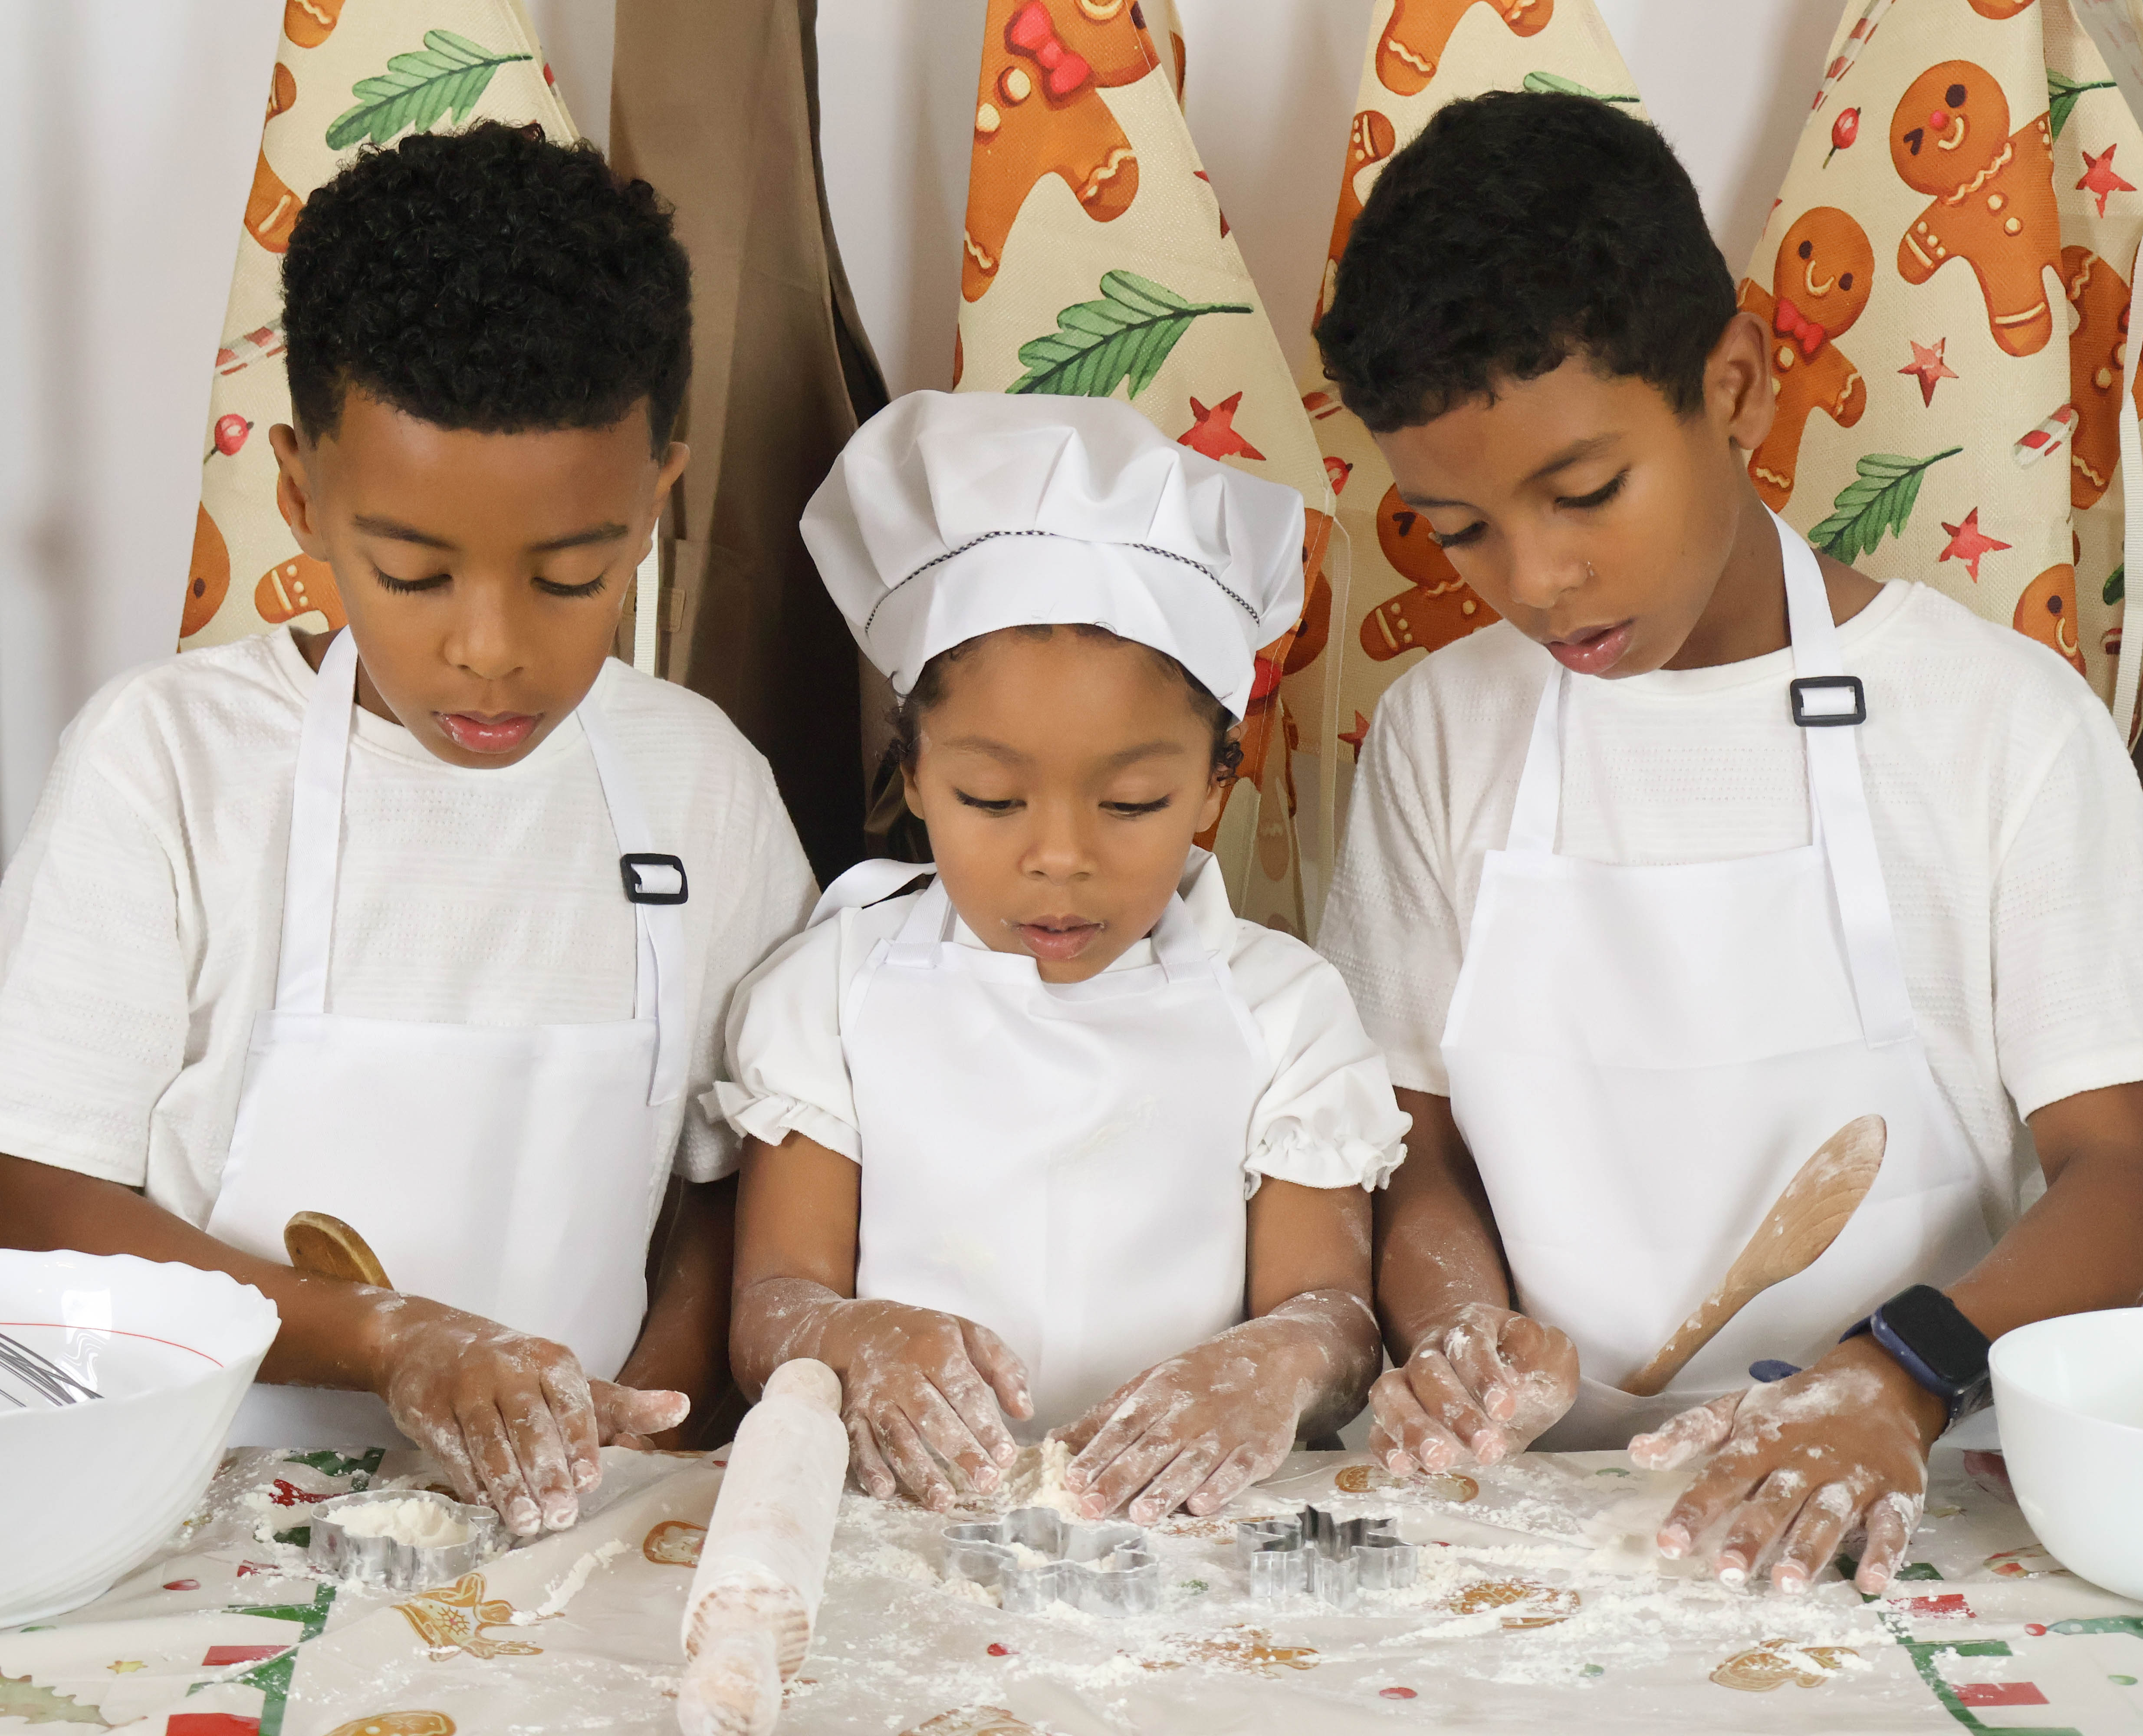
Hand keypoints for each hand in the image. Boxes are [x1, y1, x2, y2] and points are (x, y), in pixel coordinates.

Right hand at [370, 1297, 687, 1535]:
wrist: (427, 1344)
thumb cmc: (514, 1372)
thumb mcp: (568, 1381)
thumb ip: (622, 1404)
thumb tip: (681, 1408)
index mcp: (551, 1361)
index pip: (572, 1401)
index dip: (581, 1442)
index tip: (589, 1481)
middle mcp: (509, 1369)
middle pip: (530, 1427)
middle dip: (546, 1474)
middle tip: (560, 1515)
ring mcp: (465, 1388)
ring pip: (491, 1443)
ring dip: (509, 1486)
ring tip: (526, 1522)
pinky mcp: (428, 1410)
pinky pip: (453, 1452)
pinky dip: (472, 1482)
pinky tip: (486, 1507)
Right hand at [825, 1300, 1028, 1510]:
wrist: (858, 1328)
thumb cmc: (925, 1336)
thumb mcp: (969, 1334)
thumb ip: (1003, 1368)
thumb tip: (1024, 1412)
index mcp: (935, 1348)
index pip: (965, 1391)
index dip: (986, 1426)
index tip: (1006, 1457)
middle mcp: (902, 1373)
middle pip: (933, 1417)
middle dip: (961, 1452)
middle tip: (985, 1483)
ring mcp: (873, 1396)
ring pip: (896, 1436)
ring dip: (918, 1470)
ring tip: (942, 1501)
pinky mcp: (852, 1414)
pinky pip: (858, 1443)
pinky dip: (869, 1468)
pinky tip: (886, 1492)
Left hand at [1058, 1308, 1346, 1523]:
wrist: (1272, 1360)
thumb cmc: (1202, 1377)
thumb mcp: (1151, 1383)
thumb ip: (1107, 1415)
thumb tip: (1058, 1440)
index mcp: (1160, 1393)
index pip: (1122, 1427)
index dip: (1097, 1455)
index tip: (1073, 1482)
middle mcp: (1190, 1412)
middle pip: (1151, 1448)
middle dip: (1119, 1479)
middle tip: (1092, 1508)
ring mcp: (1225, 1430)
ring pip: (1191, 1462)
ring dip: (1166, 1489)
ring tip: (1141, 1514)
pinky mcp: (1258, 1448)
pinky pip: (1236, 1470)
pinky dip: (1219, 1487)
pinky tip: (1200, 1505)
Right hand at [1369, 1302, 1576, 1473]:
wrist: (1499, 1384)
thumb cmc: (1527, 1372)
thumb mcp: (1550, 1359)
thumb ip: (1547, 1354)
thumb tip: (1525, 1366)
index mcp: (1472, 1328)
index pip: (1469, 1342)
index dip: (1483, 1375)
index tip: (1505, 1410)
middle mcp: (1433, 1350)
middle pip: (1426, 1369)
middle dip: (1454, 1411)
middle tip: (1487, 1448)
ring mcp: (1408, 1383)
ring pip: (1391, 1392)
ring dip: (1411, 1427)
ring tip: (1439, 1460)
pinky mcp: (1397, 1419)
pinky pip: (1376, 1427)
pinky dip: (1385, 1446)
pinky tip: (1403, 1467)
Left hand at [1629, 1335, 1945, 1593]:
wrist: (1878, 1385)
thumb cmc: (1796, 1408)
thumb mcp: (1737, 1409)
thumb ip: (1688, 1432)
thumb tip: (1637, 1453)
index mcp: (1762, 1442)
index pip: (1722, 1476)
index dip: (1695, 1508)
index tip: (1670, 1543)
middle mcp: (1805, 1461)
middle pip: (1774, 1501)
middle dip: (1750, 1536)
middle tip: (1728, 1573)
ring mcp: (1852, 1478)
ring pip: (1827, 1515)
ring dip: (1808, 1548)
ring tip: (1788, 1583)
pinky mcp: (1895, 1492)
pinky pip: (1891, 1525)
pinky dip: (1883, 1553)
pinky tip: (1869, 1583)